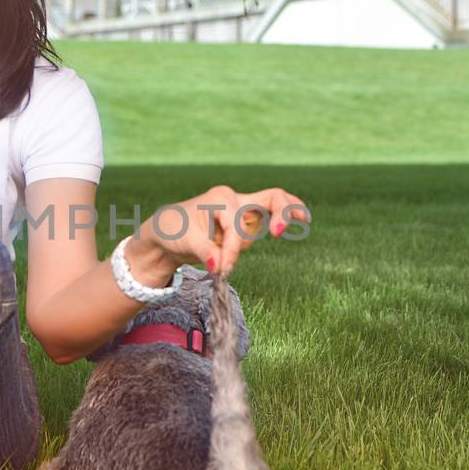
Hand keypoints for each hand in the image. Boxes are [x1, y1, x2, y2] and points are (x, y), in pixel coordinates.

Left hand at [136, 185, 309, 276]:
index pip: (237, 227)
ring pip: (268, 218)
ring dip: (258, 234)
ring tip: (234, 241)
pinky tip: (302, 218)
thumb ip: (205, 252)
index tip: (222, 271)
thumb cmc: (173, 231)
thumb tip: (220, 267)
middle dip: (283, 213)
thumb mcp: (184, 241)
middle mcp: (235, 200)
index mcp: (220, 198)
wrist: (166, 234)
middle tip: (281, 233)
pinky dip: (284, 217)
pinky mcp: (245, 221)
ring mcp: (243, 209)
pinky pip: (270, 217)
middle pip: (272, 198)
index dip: (232, 250)